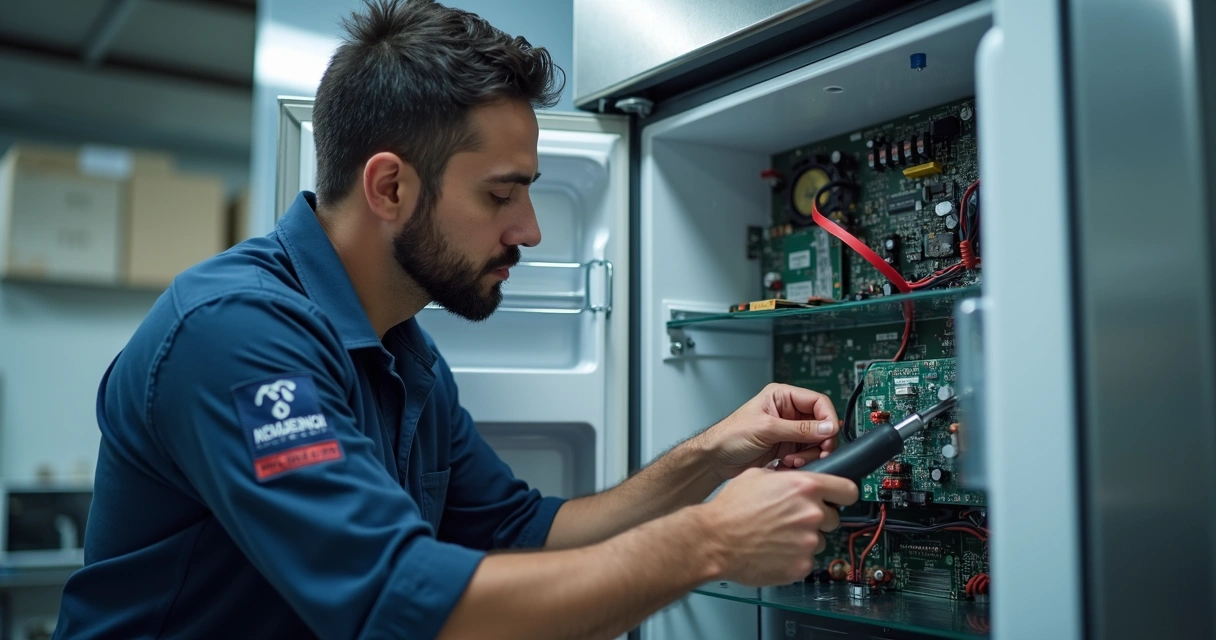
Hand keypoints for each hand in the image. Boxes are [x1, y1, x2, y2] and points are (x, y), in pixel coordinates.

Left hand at [694, 383, 839, 480]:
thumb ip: (799, 429)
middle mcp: (788, 412)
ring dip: (810, 454)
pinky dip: (803, 461)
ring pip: (816, 441)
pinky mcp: (787, 448)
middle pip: (821, 423)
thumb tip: (827, 428)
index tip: (830, 434)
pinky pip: (806, 454)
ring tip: (794, 461)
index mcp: (782, 396)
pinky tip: (788, 465)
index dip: (827, 418)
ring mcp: (788, 431)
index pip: (818, 402)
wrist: (716, 459)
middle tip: (820, 453)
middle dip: (820, 440)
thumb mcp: (766, 429)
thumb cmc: (730, 436)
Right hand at [696, 468, 857, 586]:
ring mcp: (808, 541)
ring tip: (778, 536)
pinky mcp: (801, 565)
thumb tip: (796, 480)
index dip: (843, 494)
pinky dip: (795, 557)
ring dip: (805, 539)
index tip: (839, 498)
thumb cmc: (730, 509)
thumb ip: (786, 478)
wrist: (714, 540)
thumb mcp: (758, 476)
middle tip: (793, 520)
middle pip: (834, 517)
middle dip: (817, 518)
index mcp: (804, 487)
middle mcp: (811, 513)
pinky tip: (775, 550)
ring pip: (820, 540)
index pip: (849, 490)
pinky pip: (808, 560)